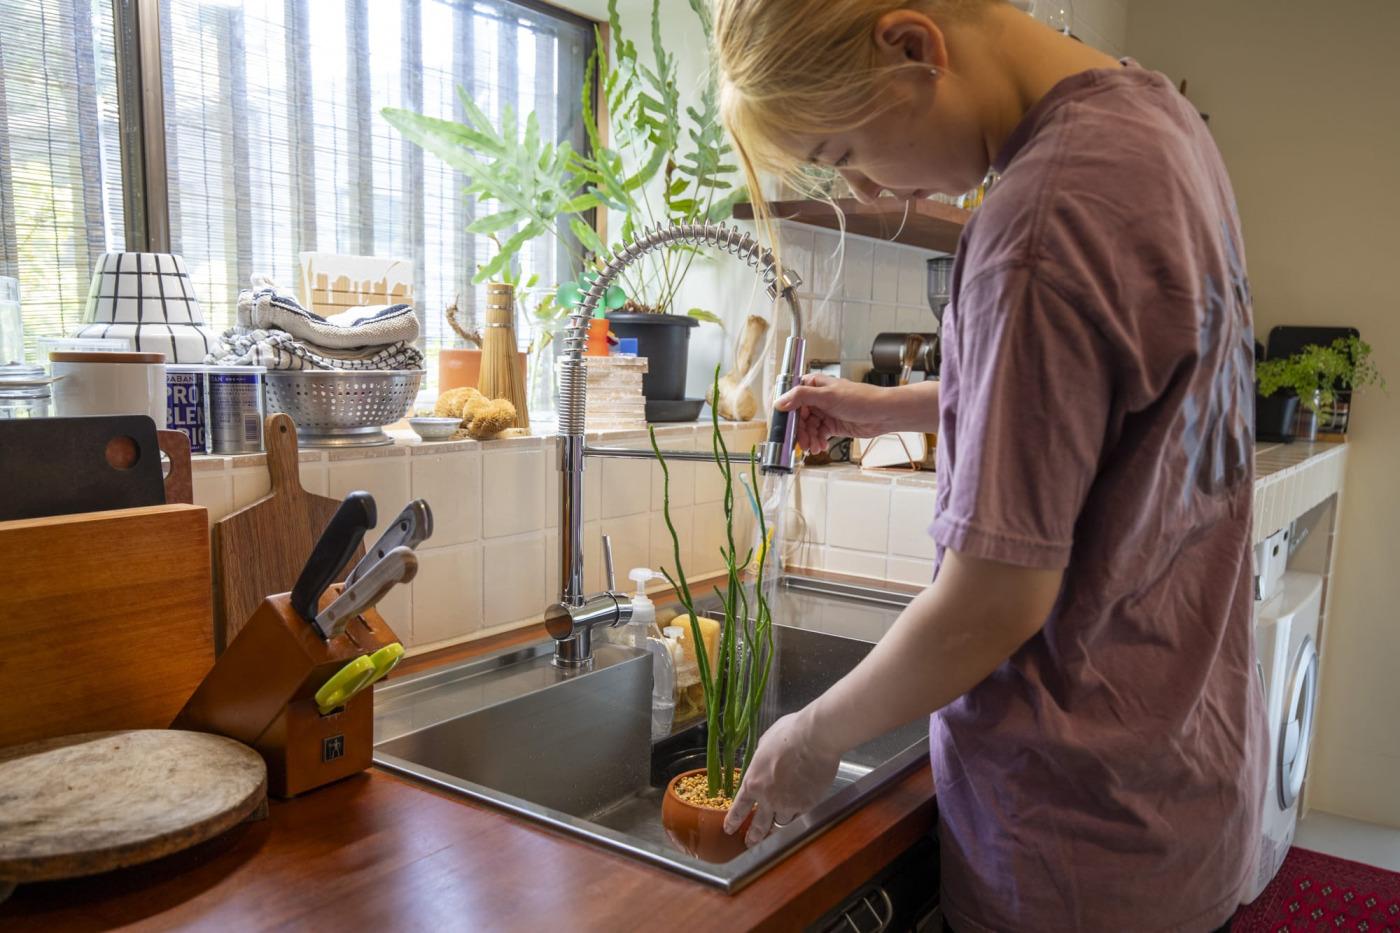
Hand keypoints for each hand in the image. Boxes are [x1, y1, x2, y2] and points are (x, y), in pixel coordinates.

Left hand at [723, 707, 841, 845]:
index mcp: (753, 782)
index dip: (733, 821)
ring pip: (781, 822)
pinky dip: (798, 814)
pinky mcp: (807, 805)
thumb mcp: (765, 743)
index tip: (729, 829)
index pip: (739, 808)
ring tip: (780, 821)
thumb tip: (763, 762)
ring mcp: (788, 804)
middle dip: (753, 836)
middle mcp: (768, 798)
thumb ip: (761, 760)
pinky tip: (799, 809)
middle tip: (750, 842)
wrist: (815, 739)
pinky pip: (800, 816)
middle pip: (758, 826)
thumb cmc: (789, 734)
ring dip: (780, 821)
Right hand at [773, 374, 898, 454]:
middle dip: (798, 431)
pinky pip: (816, 435)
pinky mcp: (830, 425)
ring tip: (814, 446)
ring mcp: (823, 412)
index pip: (789, 397)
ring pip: (806, 428)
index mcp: (813, 385)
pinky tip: (821, 446)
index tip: (779, 425)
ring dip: (808, 439)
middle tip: (801, 442)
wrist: (882, 414)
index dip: (782, 411)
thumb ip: (801, 397)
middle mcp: (816, 398)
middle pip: (796, 417)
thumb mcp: (827, 396)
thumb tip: (780, 402)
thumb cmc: (861, 398)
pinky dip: (816, 441)